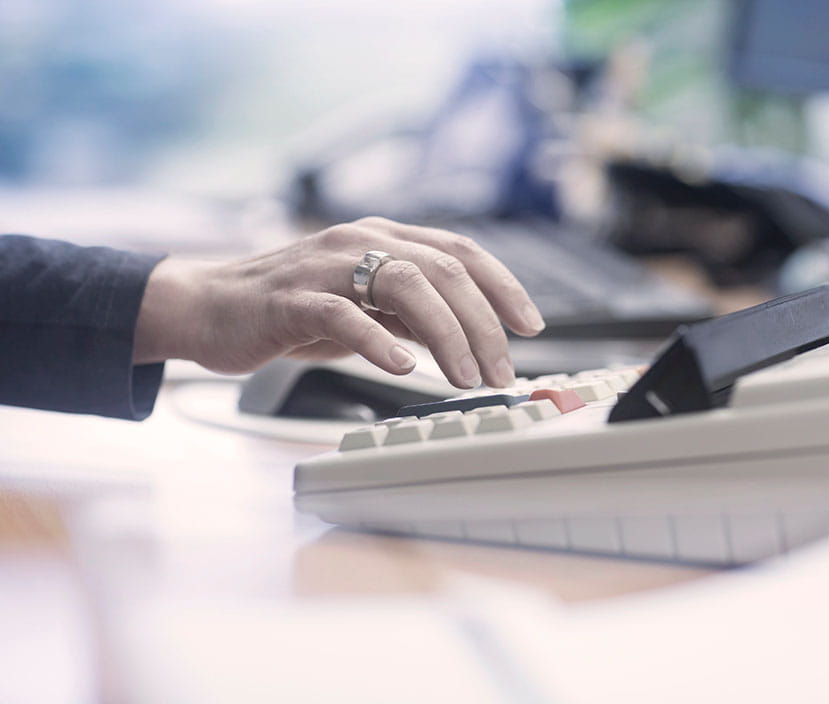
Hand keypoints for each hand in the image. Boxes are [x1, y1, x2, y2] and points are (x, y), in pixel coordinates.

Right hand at [133, 217, 544, 387]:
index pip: (461, 251)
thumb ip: (413, 313)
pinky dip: (379, 339)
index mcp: (385, 237)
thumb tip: (472, 339)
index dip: (503, 286)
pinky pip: (344, 313)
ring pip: (406, 284)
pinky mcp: (292, 297)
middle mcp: (362, 239)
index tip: (531, 326)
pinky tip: (402, 367)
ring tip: (467, 377)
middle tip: (503, 371)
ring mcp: (327, 264)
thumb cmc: (294, 310)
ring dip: (447, 334)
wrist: (210, 308)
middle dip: (485, 324)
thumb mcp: (366, 307)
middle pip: (445, 270)